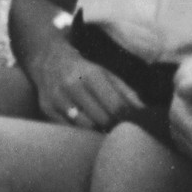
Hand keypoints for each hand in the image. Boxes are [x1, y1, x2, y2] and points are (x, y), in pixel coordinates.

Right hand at [26, 36, 143, 130]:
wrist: (47, 59)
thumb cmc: (83, 69)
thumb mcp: (106, 74)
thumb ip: (126, 92)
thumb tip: (145, 113)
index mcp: (91, 74)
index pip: (115, 106)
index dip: (127, 119)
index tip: (133, 125)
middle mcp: (72, 85)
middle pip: (101, 119)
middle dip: (113, 126)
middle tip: (119, 129)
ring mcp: (57, 98)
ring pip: (85, 127)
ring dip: (97, 131)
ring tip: (103, 129)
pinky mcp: (46, 109)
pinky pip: (69, 129)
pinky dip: (80, 131)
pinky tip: (85, 127)